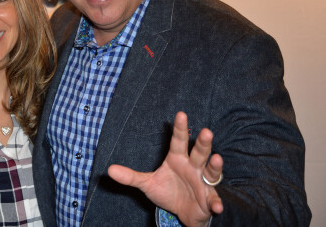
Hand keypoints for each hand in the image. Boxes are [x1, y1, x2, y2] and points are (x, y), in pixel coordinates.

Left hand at [108, 111, 222, 226]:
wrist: (182, 212)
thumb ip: (130, 177)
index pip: (178, 141)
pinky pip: (214, 200)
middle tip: (206, 131)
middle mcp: (193, 167)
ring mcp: (203, 182)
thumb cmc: (167, 191)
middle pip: (199, 152)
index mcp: (177, 159)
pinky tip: (217, 206)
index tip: (181, 114)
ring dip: (215, 166)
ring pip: (211, 171)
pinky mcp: (209, 199)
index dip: (180, 128)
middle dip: (203, 143)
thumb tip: (109, 170)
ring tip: (217, 159)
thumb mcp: (147, 183)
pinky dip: (216, 203)